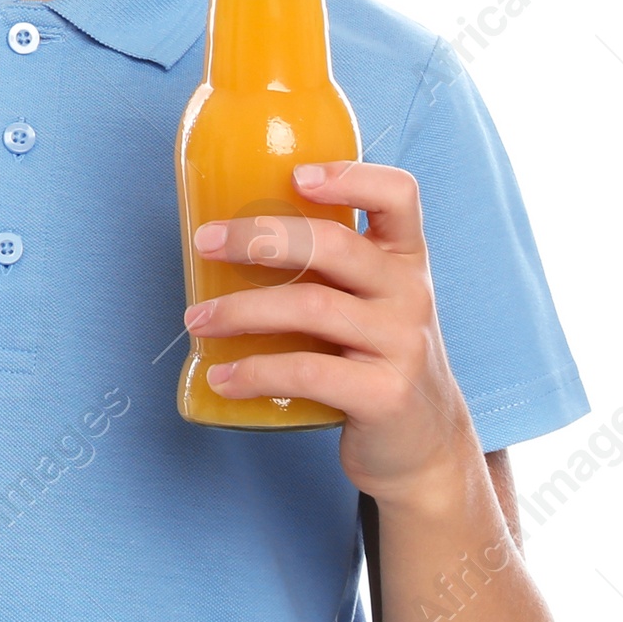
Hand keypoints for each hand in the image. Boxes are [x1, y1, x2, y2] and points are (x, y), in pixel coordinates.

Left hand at [182, 161, 479, 506]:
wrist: (425, 446)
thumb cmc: (375, 357)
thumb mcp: (371, 300)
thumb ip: (328, 267)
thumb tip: (226, 235)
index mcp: (405, 257)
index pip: (398, 195)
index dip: (349, 176)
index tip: (294, 176)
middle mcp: (411, 293)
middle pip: (334, 244)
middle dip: (258, 237)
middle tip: (204, 243)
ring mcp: (402, 344)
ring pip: (311, 307)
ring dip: (240, 310)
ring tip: (197, 319)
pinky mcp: (385, 396)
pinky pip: (307, 373)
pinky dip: (255, 372)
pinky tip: (222, 377)